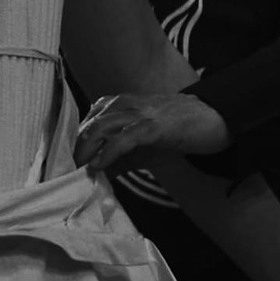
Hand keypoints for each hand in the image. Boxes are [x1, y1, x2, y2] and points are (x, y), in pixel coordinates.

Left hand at [73, 89, 231, 174]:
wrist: (214, 119)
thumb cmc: (178, 131)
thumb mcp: (142, 148)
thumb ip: (119, 159)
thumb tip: (97, 176)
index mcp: (119, 105)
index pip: (86, 122)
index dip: (73, 144)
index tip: (65, 165)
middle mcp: (125, 104)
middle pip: (88, 124)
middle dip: (74, 150)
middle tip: (67, 173)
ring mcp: (140, 112)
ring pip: (101, 126)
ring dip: (85, 151)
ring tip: (78, 171)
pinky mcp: (154, 125)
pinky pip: (124, 137)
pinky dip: (108, 152)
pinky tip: (98, 166)